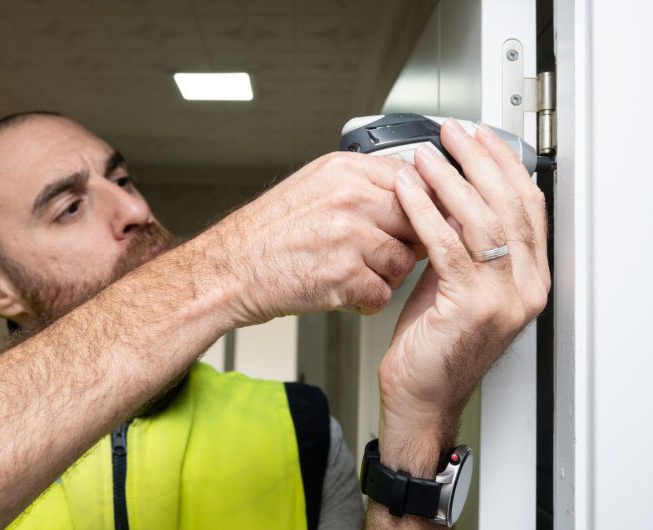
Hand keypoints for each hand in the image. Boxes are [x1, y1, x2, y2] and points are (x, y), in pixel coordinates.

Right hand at [205, 152, 425, 326]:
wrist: (230, 269)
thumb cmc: (266, 233)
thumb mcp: (311, 187)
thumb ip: (358, 185)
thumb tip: (403, 193)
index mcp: (344, 171)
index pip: (411, 179)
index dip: (423, 205)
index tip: (422, 219)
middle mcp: (350, 198)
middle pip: (416, 219)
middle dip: (409, 242)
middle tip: (390, 253)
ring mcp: (349, 237)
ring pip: (404, 260)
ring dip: (388, 275)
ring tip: (362, 276)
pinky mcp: (344, 276)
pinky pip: (383, 293)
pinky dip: (369, 301)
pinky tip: (349, 295)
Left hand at [377, 119, 549, 475]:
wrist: (420, 396)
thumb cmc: (433, 343)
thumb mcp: (457, 282)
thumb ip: (465, 243)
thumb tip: (452, 192)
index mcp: (529, 277)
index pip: (527, 206)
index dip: (504, 165)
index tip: (480, 138)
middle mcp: (524, 286)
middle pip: (509, 205)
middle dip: (479, 162)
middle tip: (453, 134)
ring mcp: (502, 298)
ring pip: (481, 220)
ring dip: (450, 181)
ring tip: (425, 156)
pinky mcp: (470, 305)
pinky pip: (447, 246)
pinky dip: (425, 212)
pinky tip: (408, 191)